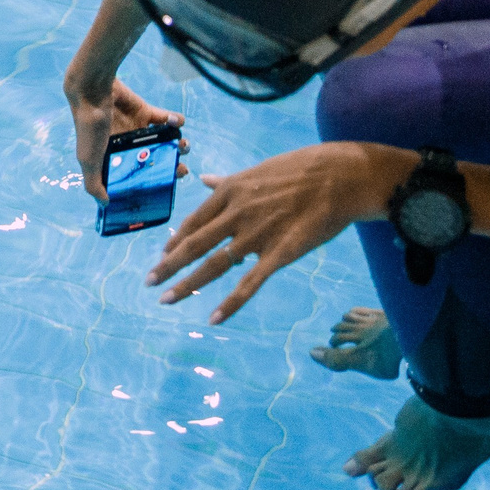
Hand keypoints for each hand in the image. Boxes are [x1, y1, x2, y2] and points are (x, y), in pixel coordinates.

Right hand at [68, 79, 186, 199]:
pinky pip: (165, 118)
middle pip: (154, 159)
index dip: (151, 181)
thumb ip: (94, 183)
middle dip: (171, 165)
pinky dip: (175, 120)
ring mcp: (137, 128)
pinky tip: (178, 123)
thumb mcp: (88, 160)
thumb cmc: (89, 129)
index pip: (135, 174)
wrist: (93, 92)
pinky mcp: (144, 111)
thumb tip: (105, 204)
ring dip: (178, 144)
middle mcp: (127, 145)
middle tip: (180, 169)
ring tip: (183, 145)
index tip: (165, 186)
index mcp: (114, 157)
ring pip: (164, 140)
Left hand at [148, 142, 411, 322]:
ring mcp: (255, 235)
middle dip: (168, 265)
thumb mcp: (255, 171)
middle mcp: (235, 214)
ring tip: (166, 299)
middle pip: (193, 244)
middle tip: (149, 282)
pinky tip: (213, 318)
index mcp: (229, 193)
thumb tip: (204, 179)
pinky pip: (248, 284)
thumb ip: (227, 182)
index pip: (193, 222)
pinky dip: (229, 303)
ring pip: (213, 264)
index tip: (162, 254)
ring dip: (187, 284)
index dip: (175, 240)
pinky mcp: (279, 254)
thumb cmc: (301, 170)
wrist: (340, 177)